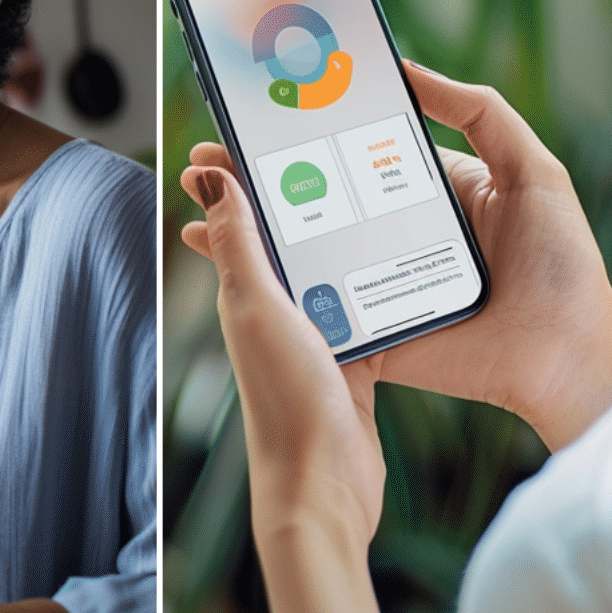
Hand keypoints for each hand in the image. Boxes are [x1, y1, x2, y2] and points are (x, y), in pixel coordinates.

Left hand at [179, 156, 399, 612]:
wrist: (326, 489)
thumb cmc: (286, 402)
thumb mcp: (259, 307)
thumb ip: (238, 242)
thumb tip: (205, 172)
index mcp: (246, 291)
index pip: (241, 214)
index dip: (243, 170)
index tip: (256, 123)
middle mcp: (275, 312)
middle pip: (289, 237)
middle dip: (304, 192)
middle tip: (329, 138)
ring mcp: (314, 338)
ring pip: (331, 269)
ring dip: (346, 237)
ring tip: (375, 188)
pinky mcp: (351, 363)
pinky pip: (366, 309)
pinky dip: (380, 286)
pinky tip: (405, 266)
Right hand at [183, 61, 611, 449]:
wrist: (566, 353)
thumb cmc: (561, 261)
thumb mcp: (531, 168)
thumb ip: (477, 111)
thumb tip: (408, 69)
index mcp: (427, 189)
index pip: (355, 148)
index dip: (309, 130)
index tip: (261, 106)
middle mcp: (395, 230)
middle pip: (316, 195)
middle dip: (259, 175)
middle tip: (209, 153)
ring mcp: (378, 280)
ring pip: (305, 249)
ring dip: (252, 228)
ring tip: (203, 200)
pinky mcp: (373, 328)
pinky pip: (317, 306)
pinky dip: (275, 289)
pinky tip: (231, 263)